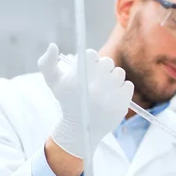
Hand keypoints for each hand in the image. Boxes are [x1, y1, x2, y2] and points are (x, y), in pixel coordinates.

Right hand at [38, 43, 133, 158]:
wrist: (80, 129)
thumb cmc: (67, 102)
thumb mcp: (53, 82)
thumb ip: (47, 62)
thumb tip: (52, 46)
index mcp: (80, 76)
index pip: (91, 54)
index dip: (90, 61)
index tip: (87, 70)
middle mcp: (95, 84)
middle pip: (107, 62)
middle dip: (102, 69)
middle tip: (96, 80)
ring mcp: (110, 94)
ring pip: (119, 72)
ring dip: (112, 78)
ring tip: (104, 89)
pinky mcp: (122, 103)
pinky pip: (128, 85)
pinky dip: (122, 89)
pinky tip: (111, 96)